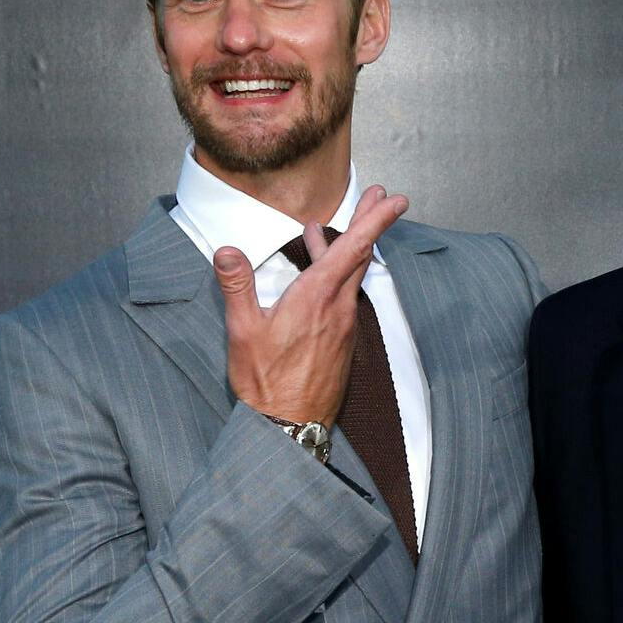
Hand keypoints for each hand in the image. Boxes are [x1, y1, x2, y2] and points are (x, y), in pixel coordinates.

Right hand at [214, 185, 407, 425]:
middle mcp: (338, 307)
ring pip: (352, 275)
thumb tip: (227, 251)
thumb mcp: (243, 331)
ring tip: (338, 225)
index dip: (376, 220)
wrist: (291, 426)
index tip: (395, 200)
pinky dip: (339, 273)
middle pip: (360, 255)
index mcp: (316, 297)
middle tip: (380, 196)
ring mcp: (342, 324)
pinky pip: (345, 295)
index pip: (353, 248)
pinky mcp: (340, 338)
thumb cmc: (266, 381)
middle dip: (370, 222)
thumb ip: (237, 287)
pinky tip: (324, 270)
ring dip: (351, 246)